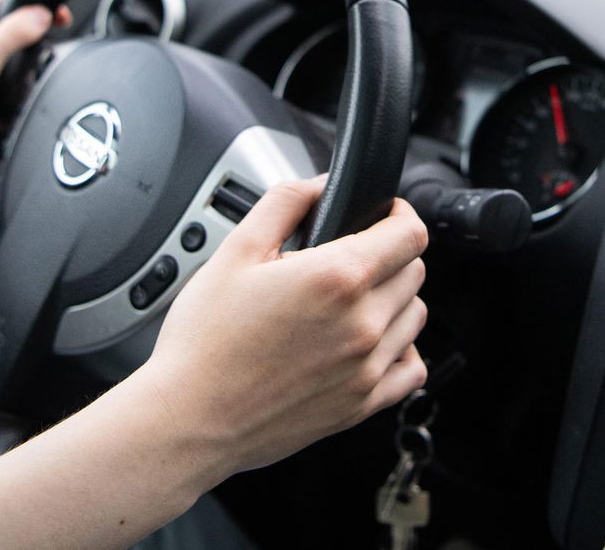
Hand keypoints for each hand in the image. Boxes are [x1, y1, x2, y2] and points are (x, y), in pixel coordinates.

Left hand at [0, 0, 67, 175]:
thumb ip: (11, 36)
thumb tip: (40, 14)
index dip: (35, 3)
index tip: (57, 18)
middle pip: (0, 15)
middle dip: (27, 26)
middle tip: (48, 42)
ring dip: (14, 47)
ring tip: (28, 64)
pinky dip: (1, 66)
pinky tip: (6, 84)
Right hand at [140, 175, 428, 483]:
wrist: (189, 419)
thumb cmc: (205, 342)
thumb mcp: (234, 251)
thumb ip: (284, 204)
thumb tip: (318, 185)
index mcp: (337, 277)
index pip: (410, 233)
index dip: (399, 214)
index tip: (384, 214)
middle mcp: (363, 323)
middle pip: (414, 271)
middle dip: (390, 254)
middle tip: (351, 257)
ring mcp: (367, 367)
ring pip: (415, 316)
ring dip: (395, 299)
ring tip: (353, 300)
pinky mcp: (362, 404)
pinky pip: (411, 369)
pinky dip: (401, 351)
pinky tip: (371, 344)